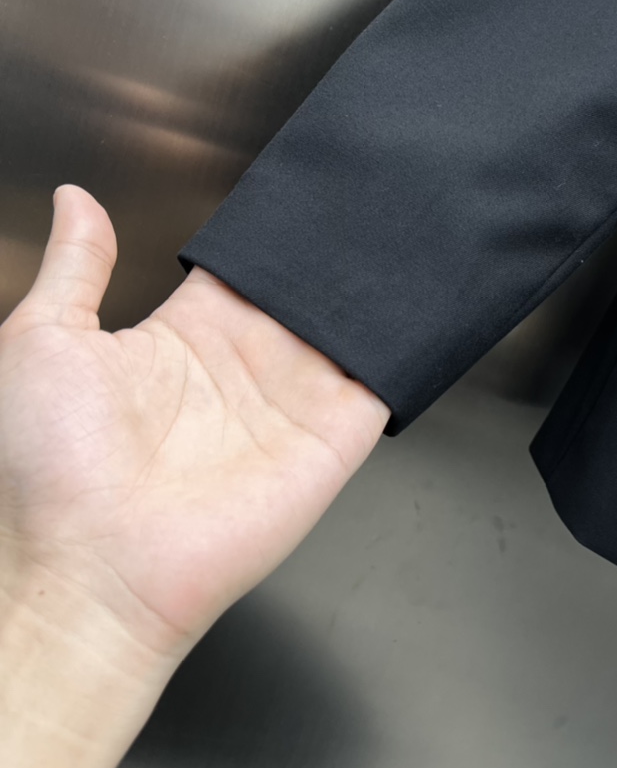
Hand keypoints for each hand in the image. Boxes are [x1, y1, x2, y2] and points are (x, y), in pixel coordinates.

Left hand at [0, 185, 388, 767]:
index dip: (276, 234)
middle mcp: (250, 366)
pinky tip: (420, 298)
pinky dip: (406, 343)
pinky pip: (384, 381)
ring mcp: (297, 403)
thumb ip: (76, 266)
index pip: (249, 271)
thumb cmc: (53, 473)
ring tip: (406, 233)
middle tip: (368, 201)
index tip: (306, 195)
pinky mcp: (335, 439)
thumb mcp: (44, 342)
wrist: (94, 572)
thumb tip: (75, 201)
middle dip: (337, 252)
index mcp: (189, 338)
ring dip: (378, 289)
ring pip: (353, 330)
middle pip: (309, 293)